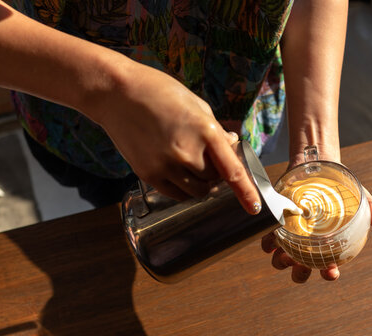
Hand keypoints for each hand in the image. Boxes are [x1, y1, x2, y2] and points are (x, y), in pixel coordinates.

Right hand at [86, 60, 260, 213]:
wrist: (117, 94)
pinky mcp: (148, 174)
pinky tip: (179, 171)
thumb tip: (232, 144)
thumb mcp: (196, 104)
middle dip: (218, 173)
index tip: (255, 208)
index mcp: (205, 131)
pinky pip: (176, 194)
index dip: (246, 192)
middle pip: (215, 181)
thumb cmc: (159, 92)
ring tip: (192, 163)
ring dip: (202, 182)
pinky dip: (184, 187)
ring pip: (196, 191)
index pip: (232, 171)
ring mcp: (166, 166)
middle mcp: (187, 152)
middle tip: (209, 158)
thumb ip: (216, 130)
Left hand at [261, 149, 371, 282]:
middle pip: (301, 271)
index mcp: (327, 247)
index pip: (328, 269)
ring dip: (281, 262)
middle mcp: (307, 247)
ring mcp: (290, 238)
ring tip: (285, 255)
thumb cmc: (342, 190)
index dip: (329, 274)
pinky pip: (268, 242)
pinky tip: (272, 239)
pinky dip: (268, 244)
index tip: (330, 271)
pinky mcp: (276, 226)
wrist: (319, 169)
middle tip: (301, 265)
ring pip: (281, 260)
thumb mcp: (360, 198)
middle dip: (300, 274)